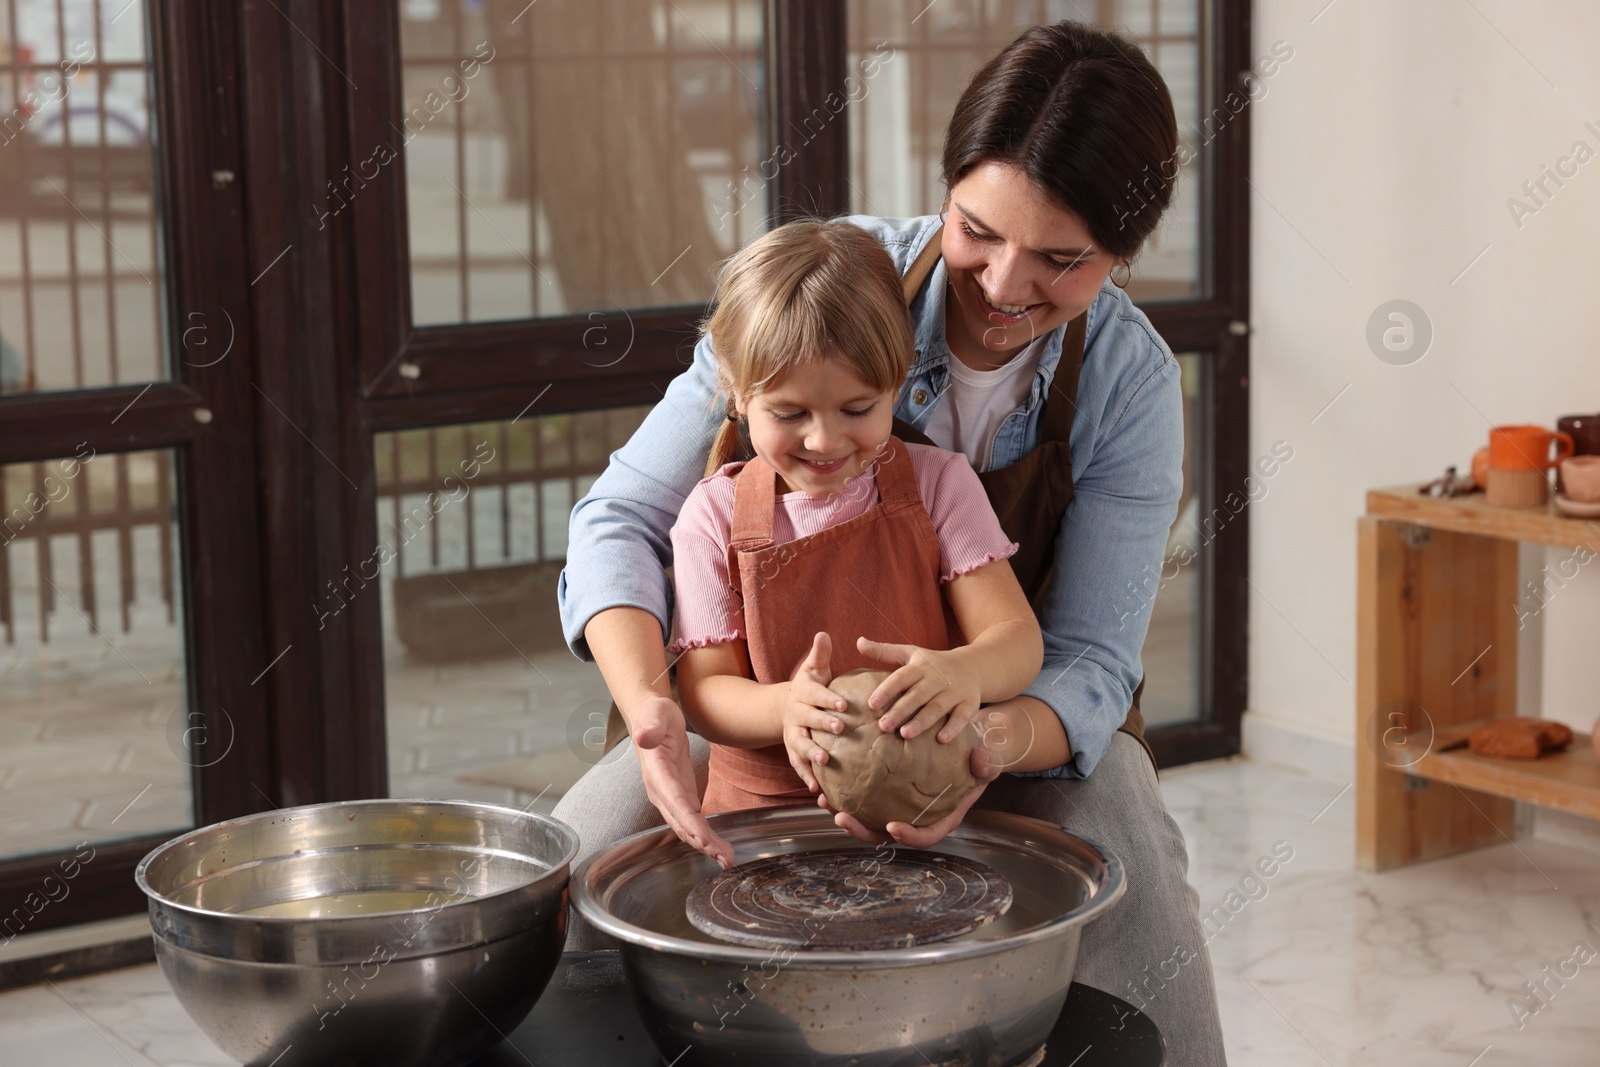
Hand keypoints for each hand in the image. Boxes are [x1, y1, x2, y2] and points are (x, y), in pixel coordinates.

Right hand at [631, 694, 734, 869]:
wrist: (650, 717)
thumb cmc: (653, 714)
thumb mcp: (654, 714)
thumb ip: (650, 727)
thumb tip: (642, 736)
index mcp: (656, 774)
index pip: (674, 801)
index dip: (688, 822)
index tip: (703, 839)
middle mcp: (660, 791)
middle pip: (681, 822)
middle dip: (702, 842)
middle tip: (724, 859)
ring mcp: (669, 796)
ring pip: (687, 826)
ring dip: (706, 844)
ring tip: (727, 859)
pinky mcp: (680, 795)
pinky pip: (692, 819)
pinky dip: (705, 834)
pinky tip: (719, 846)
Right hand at [781, 632, 845, 792]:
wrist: (784, 709)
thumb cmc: (810, 688)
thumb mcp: (813, 669)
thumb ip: (820, 654)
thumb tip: (823, 633)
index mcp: (803, 694)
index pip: (816, 695)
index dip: (828, 699)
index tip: (844, 705)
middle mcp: (795, 715)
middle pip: (808, 720)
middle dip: (823, 724)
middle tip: (840, 729)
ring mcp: (793, 735)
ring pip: (800, 745)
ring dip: (811, 754)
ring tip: (825, 763)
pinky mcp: (794, 752)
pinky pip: (799, 766)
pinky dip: (807, 777)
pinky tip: (817, 790)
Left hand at [821, 746, 999, 847]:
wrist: (963, 750)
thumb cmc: (975, 759)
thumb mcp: (986, 761)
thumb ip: (986, 764)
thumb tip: (982, 760)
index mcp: (941, 818)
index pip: (926, 836)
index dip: (909, 836)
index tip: (892, 826)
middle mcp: (915, 817)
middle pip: (886, 835)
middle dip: (862, 831)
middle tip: (842, 817)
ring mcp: (896, 807)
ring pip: (868, 819)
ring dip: (846, 814)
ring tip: (824, 799)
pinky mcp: (883, 794)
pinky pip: (863, 797)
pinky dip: (844, 791)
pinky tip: (827, 778)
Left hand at [855, 636, 981, 743]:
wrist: (973, 666)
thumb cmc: (933, 664)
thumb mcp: (910, 653)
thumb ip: (883, 651)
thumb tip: (858, 642)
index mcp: (921, 667)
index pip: (901, 678)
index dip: (887, 690)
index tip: (871, 704)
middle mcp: (937, 679)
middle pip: (917, 695)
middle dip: (900, 711)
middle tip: (883, 726)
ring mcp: (955, 691)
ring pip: (937, 707)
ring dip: (922, 721)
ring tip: (905, 734)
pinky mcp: (970, 703)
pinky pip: (962, 716)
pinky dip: (953, 728)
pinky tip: (940, 739)